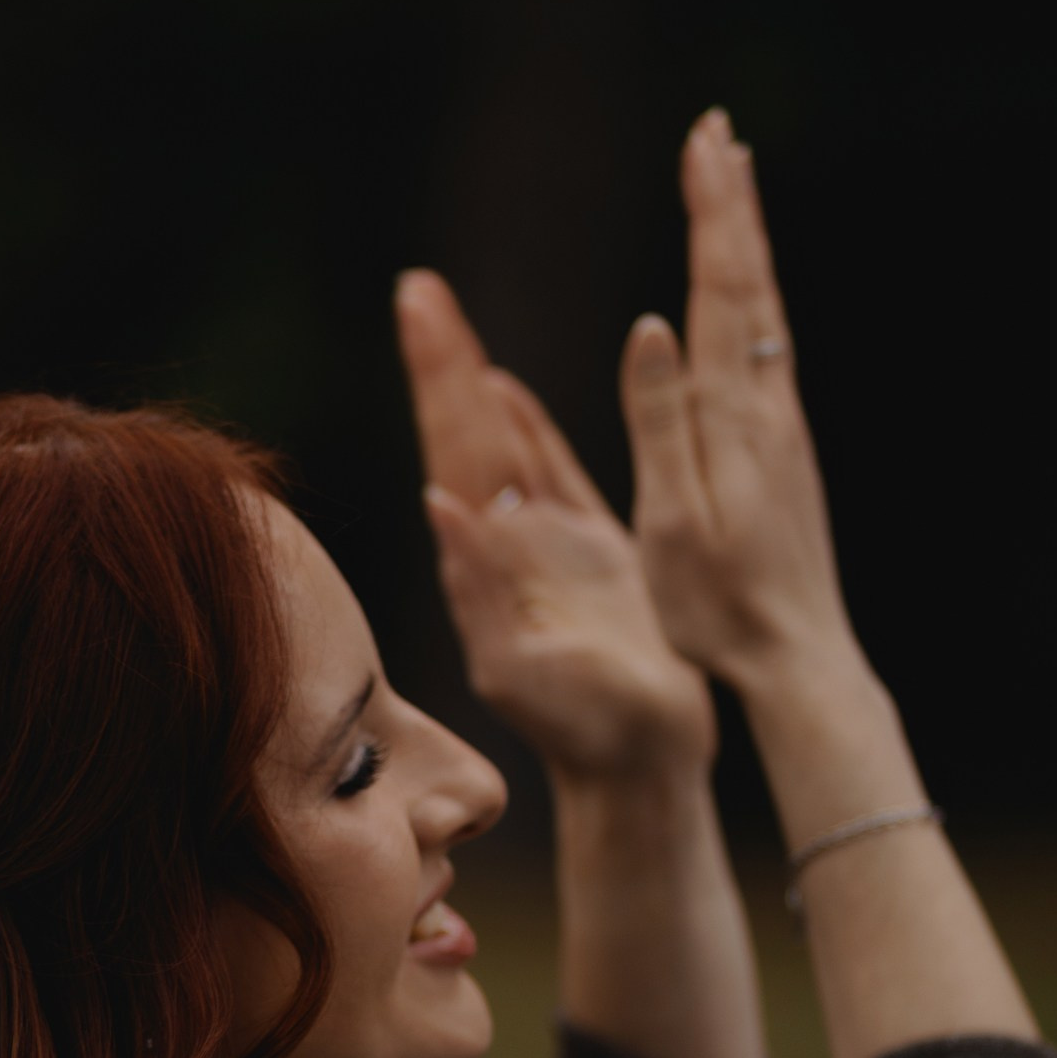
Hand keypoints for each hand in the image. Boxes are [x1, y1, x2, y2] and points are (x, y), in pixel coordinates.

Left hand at [395, 270, 714, 783]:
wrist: (641, 771)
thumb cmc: (591, 734)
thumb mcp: (525, 668)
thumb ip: (482, 589)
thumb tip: (439, 505)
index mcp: (492, 560)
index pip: (454, 446)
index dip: (438, 377)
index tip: (415, 306)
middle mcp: (509, 546)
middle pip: (467, 430)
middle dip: (442, 358)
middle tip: (416, 286)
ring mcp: (545, 549)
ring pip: (501, 442)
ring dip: (468, 379)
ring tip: (439, 314)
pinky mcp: (589, 558)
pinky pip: (550, 475)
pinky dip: (525, 428)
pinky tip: (503, 389)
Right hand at [619, 110, 858, 692]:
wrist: (798, 659)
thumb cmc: (722, 605)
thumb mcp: (676, 518)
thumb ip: (663, 420)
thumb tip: (653, 324)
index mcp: (734, 419)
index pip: (722, 291)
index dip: (714, 214)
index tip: (704, 144)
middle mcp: (768, 410)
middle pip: (750, 285)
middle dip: (732, 206)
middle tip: (719, 134)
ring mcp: (782, 430)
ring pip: (762, 313)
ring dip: (745, 246)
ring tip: (733, 188)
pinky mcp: (784, 455)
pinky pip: (764, 354)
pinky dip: (750, 304)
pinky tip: (743, 302)